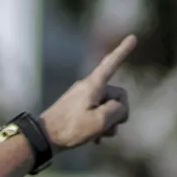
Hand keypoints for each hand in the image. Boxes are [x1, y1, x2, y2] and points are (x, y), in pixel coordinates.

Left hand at [39, 34, 136, 152]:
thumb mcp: (100, 121)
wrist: (43, 138)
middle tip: (107, 128)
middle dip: (118, 113)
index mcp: (93, 85)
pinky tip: (95, 139)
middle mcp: (88, 87)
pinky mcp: (78, 109)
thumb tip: (119, 108)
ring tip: (98, 135)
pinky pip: (97, 114)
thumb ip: (117, 111)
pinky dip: (100, 126)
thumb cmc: (70, 128)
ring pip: (108, 107)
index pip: (111, 64)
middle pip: (116, 95)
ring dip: (109, 123)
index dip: (123, 52)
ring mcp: (83, 98)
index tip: (132, 37)